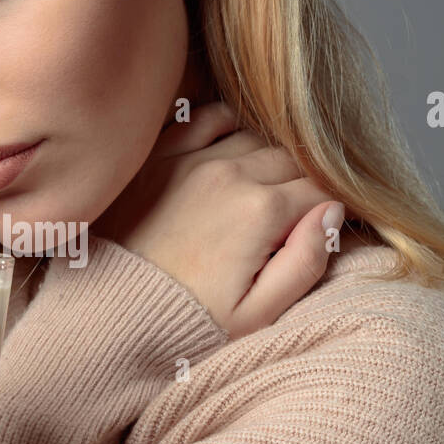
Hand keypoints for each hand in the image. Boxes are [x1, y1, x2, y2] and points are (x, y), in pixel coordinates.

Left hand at [93, 101, 349, 338]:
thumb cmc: (184, 325)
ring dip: (269, 156)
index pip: (322, 189)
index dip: (334, 204)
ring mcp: (190, 160)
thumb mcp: (256, 315)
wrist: (110, 316)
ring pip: (255, 136)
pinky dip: (228, 124)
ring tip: (267, 186)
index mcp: (261, 212)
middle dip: (304, 181)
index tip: (331, 220)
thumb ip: (306, 262)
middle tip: (298, 209)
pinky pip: (205, 119)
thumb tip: (333, 212)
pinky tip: (232, 146)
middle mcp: (230, 174)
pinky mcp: (158, 157)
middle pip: (292, 159)